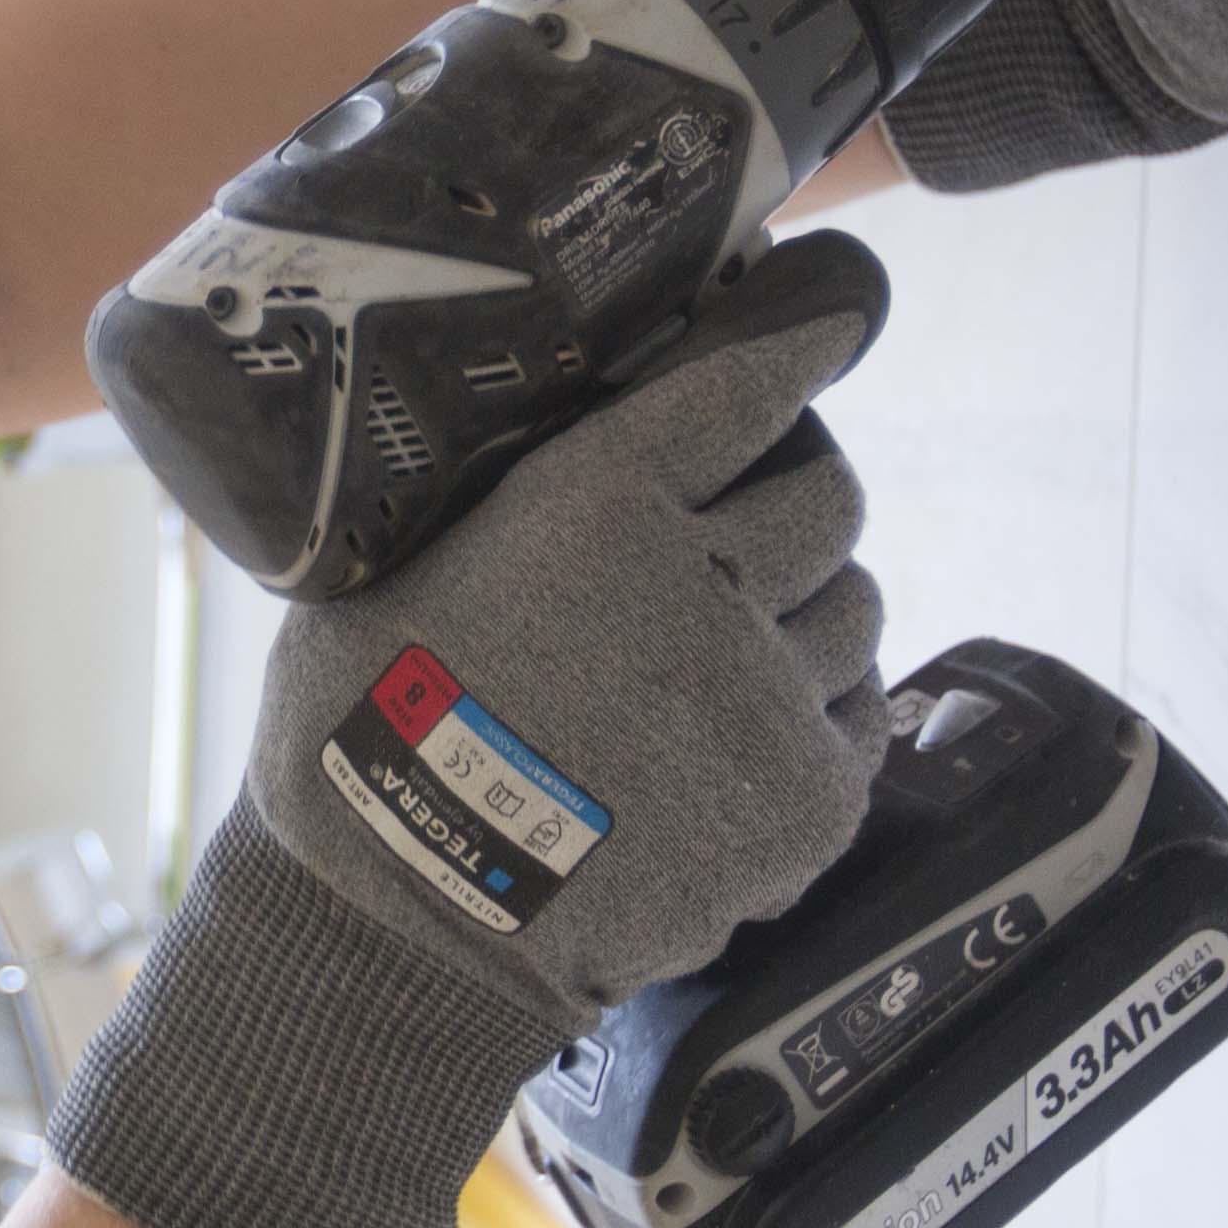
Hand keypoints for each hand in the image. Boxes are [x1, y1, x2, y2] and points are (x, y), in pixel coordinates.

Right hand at [41, 236, 893, 1227]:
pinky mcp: (804, 807)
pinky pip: (862, 713)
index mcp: (593, 505)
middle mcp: (699, 588)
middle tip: (736, 526)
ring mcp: (763, 704)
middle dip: (791, 496)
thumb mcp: (401, 558)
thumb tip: (607, 412)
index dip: (809, 325)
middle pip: (826, 495)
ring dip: (805, 610)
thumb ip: (521, 485)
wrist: (388, 929)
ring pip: (857, 604)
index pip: (751, 377)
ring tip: (725, 649)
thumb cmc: (364, 731)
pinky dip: (819, 709)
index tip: (839, 298)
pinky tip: (746, 728)